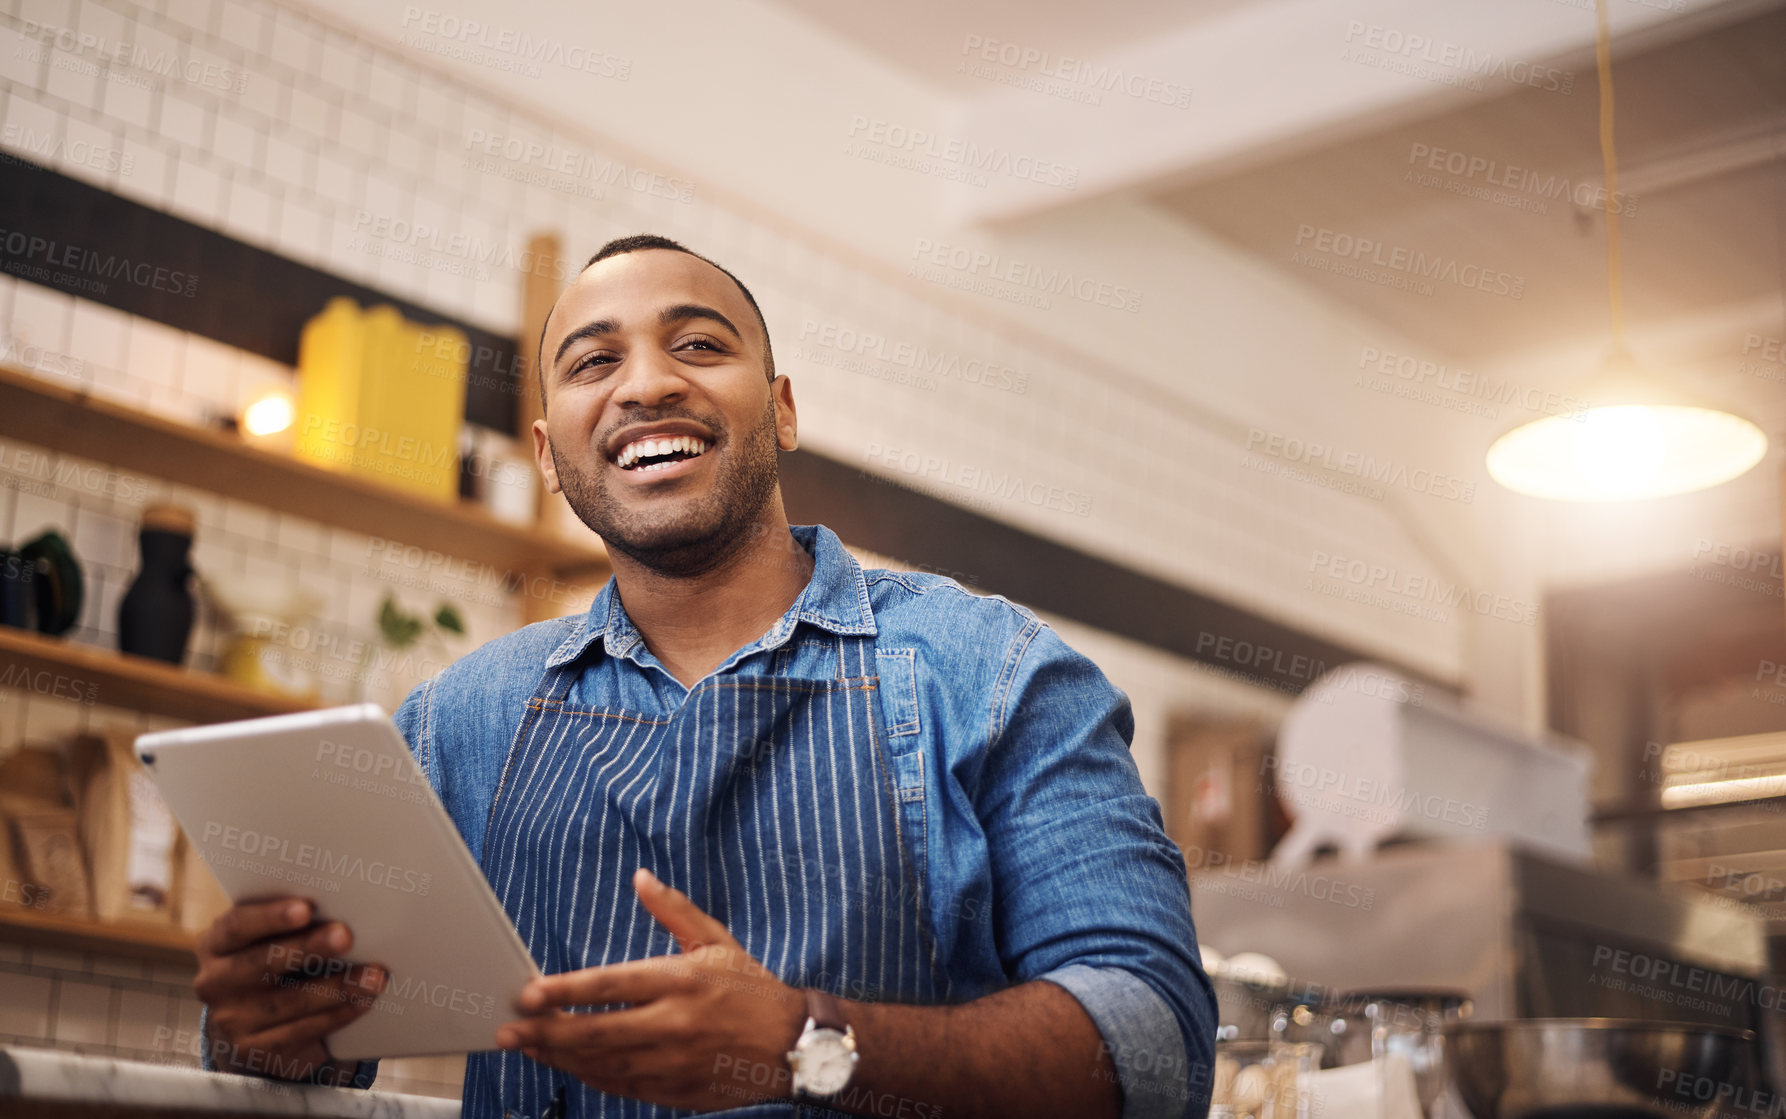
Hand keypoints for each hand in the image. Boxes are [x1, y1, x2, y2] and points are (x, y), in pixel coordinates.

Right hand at [193, 897, 387, 1084]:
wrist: (254, 1021)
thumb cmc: (273, 960)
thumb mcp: (268, 938)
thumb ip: (292, 923)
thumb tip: (344, 907)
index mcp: (217, 943)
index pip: (237, 925)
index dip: (270, 916)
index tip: (306, 908)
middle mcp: (216, 982)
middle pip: (263, 963)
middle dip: (308, 948)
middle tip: (346, 936)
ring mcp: (231, 1020)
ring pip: (288, 1002)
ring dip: (337, 988)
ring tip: (374, 976)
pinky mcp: (253, 1049)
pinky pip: (300, 1032)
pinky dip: (336, 1016)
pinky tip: (363, 1003)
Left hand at [495, 868, 807, 1109]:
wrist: (793, 1046)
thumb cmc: (752, 988)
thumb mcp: (718, 941)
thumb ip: (674, 911)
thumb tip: (641, 878)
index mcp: (681, 981)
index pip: (611, 986)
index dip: (566, 990)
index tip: (529, 992)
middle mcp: (674, 1024)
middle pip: (596, 1031)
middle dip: (546, 1031)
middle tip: (509, 1030)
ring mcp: (673, 1061)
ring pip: (602, 1064)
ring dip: (559, 1056)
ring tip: (527, 1047)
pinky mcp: (675, 1089)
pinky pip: (621, 1086)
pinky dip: (589, 1076)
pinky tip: (567, 1065)